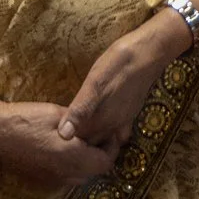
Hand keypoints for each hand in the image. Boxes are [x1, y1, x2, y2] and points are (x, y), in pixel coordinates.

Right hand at [0, 96, 117, 190]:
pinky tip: (63, 150)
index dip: (112, 148)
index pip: (105, 162)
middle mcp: (64, 174)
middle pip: (94, 172)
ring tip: (82, 143)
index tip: (110, 134)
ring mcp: (51, 180)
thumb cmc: (25, 119)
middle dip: (100, 156)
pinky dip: (71, 167)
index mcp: (72, 157)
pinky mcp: (40, 180)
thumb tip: (94, 124)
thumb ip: (79, 123)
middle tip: (98, 137)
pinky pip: (65, 177)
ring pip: (80, 177)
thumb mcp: (57, 114)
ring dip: (86, 163)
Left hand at [57, 21, 179, 152]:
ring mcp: (123, 120)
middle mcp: (112, 125)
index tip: (50, 141)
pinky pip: (117, 132)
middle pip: (91, 143)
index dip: (65, 144)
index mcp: (100, 120)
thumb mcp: (94, 84)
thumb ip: (80, 111)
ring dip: (91, 141)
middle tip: (59, 141)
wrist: (148, 53)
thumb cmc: (118, 65)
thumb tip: (64, 136)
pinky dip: (109, 135)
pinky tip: (101, 126)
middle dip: (77, 145)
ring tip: (76, 137)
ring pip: (104, 139)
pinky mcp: (130, 112)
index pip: (79, 142)